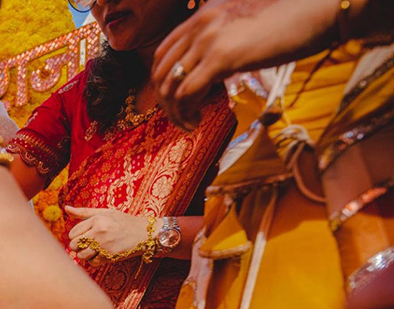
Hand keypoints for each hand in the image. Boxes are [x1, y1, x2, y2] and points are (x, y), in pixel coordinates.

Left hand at [65, 207, 150, 263]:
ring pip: (81, 256)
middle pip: (74, 245)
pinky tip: (102, 253)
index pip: (72, 233)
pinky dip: (94, 260)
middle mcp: (99, 232)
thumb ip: (84, 212)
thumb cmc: (122, 221)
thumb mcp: (104, 213)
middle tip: (86, 244)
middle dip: (77, 246)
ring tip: (93, 249)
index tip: (83, 236)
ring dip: (85, 254)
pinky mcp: (109, 256)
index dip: (76, 236)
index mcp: (96, 220)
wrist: (144, 233)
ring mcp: (104, 245)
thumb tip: (66, 208)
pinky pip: (92, 262)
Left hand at [153, 0, 339, 129]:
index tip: (173, 101)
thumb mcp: (245, 23)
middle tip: (180, 118)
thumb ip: (223, 37)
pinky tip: (198, 121)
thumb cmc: (291, 20)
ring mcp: (209, 40)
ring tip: (189, 124)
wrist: (319, 10)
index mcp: (203, 15)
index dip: (161, 81)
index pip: (164, 52)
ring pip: (170, 86)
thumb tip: (214, 64)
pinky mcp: (222, 57)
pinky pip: (186, 93)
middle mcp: (200, 25)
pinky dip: (186, 112)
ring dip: (175, 112)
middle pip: (161, 71)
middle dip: (164, 101)